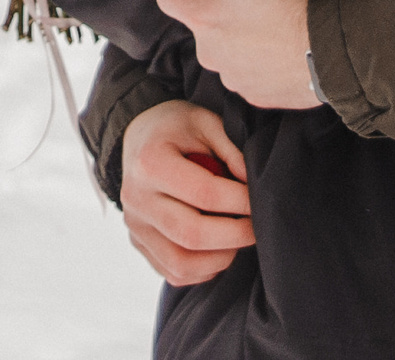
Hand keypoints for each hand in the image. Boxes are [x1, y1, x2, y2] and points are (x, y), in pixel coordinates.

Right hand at [121, 100, 253, 285]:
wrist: (138, 139)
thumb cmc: (175, 129)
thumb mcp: (203, 120)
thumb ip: (230, 146)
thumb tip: (251, 181)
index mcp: (150, 161)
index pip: (203, 193)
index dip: (240, 201)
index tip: (259, 200)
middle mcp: (136, 198)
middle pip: (191, 234)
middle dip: (235, 235)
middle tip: (258, 227)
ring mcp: (135, 226)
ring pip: (182, 263)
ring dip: (221, 257)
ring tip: (238, 238)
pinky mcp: (139, 244)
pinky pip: (175, 273)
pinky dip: (204, 269)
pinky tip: (219, 249)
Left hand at [155, 0, 315, 110]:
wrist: (335, 48)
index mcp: (202, 16)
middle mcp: (207, 51)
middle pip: (199, 26)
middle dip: (216, 15)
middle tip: (253, 4)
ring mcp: (230, 78)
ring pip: (223, 52)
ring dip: (237, 42)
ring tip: (273, 30)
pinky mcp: (253, 97)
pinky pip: (245, 75)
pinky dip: (256, 64)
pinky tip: (281, 52)